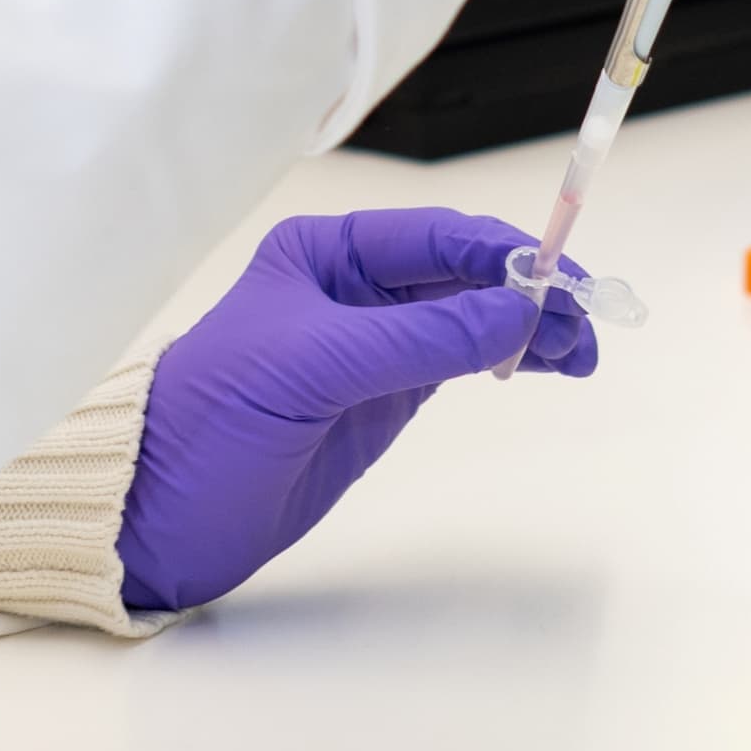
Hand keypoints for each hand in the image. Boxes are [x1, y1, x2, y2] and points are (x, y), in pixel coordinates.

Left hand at [116, 209, 595, 617]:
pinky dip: (506, 358)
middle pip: (461, 273)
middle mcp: (351, 288)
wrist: (162, 514)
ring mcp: (371, 344)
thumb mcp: (315, 369)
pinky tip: (543, 363)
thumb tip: (516, 308)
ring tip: (582, 353)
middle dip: (529, 291)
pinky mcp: (381, 396)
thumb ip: (419, 339)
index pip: (433, 235)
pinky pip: (458, 362)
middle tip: (588, 325)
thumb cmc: (213, 422)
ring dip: (529, 327)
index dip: (504, 252)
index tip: (564, 279)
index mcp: (323, 252)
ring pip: (470, 318)